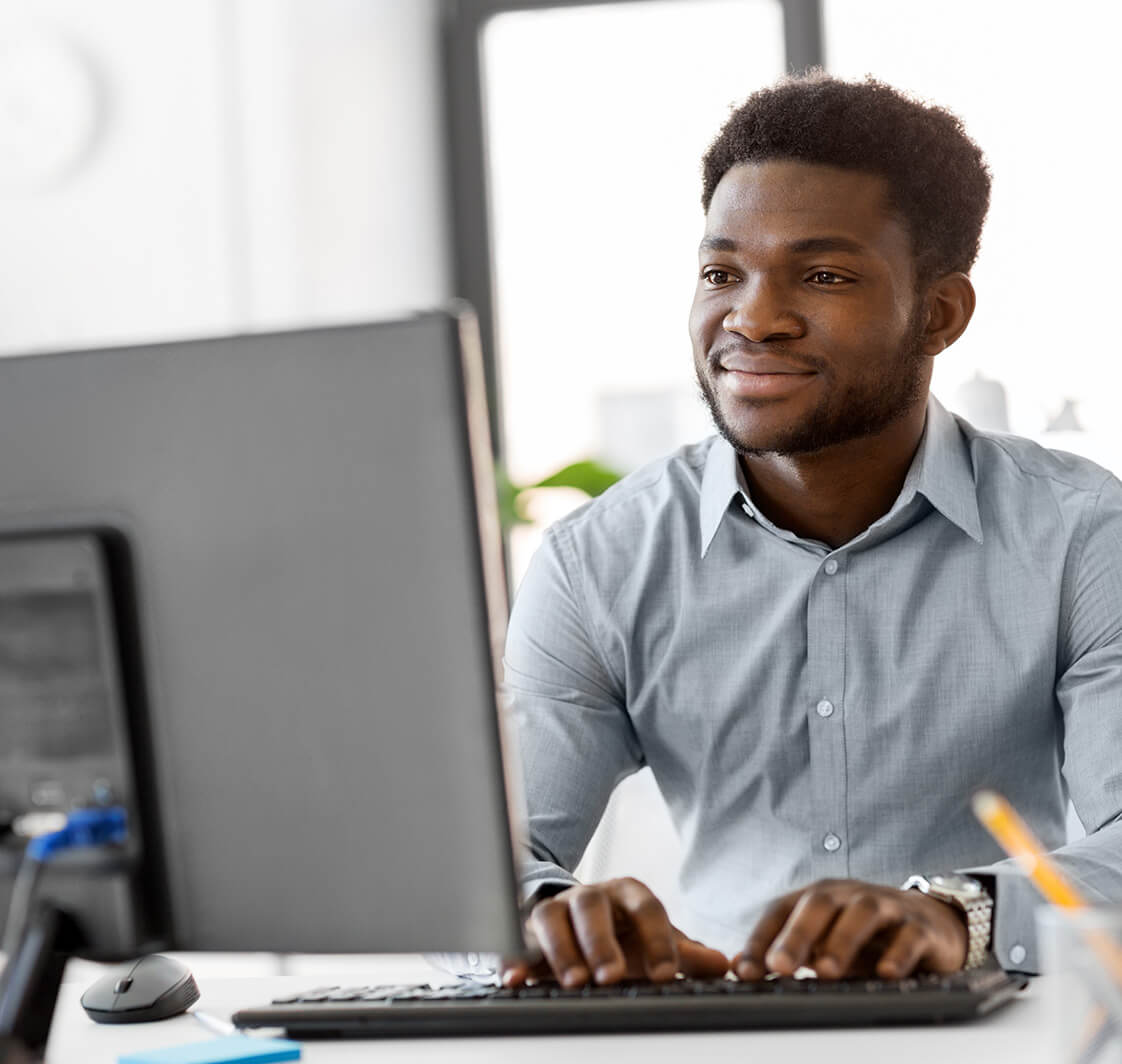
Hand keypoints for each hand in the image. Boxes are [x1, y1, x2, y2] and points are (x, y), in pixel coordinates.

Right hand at [501, 877, 728, 987]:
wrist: (576, 917)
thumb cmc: (621, 933)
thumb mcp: (652, 940)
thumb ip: (684, 953)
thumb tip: (723, 964)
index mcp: (627, 894)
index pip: (647, 907)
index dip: (657, 939)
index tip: (666, 974)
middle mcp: (589, 896)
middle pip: (593, 907)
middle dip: (601, 942)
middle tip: (611, 976)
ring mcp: (555, 909)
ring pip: (552, 917)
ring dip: (561, 949)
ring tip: (574, 982)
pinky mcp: (525, 929)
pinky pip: (516, 939)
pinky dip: (513, 957)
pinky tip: (515, 979)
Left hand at [732, 878, 967, 980]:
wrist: (930, 922)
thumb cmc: (866, 936)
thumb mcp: (825, 942)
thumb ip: (787, 953)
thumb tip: (739, 965)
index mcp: (818, 897)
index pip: (781, 910)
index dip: (761, 939)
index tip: (744, 972)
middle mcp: (847, 895)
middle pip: (818, 904)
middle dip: (796, 935)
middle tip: (780, 966)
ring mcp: (885, 907)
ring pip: (862, 913)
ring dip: (842, 941)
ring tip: (825, 972)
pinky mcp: (920, 926)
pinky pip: (909, 935)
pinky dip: (897, 953)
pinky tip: (885, 973)